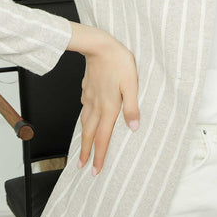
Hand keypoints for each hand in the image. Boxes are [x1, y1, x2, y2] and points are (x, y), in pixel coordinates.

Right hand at [77, 29, 139, 174]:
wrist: (99, 45)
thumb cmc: (118, 62)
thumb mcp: (132, 84)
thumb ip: (132, 107)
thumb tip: (134, 127)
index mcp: (109, 107)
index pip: (103, 137)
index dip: (100, 155)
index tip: (95, 170)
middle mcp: (96, 105)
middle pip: (89, 133)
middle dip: (86, 152)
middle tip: (82, 166)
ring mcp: (89, 96)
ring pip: (84, 122)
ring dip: (83, 137)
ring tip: (82, 146)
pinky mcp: (86, 88)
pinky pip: (84, 108)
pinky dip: (84, 118)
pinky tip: (86, 116)